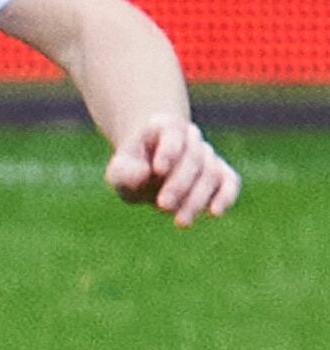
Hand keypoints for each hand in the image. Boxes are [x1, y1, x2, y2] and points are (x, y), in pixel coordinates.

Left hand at [105, 115, 238, 225]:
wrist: (148, 174)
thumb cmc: (132, 172)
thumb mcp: (119, 172)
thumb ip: (126, 173)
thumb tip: (145, 175)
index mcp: (164, 127)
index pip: (172, 134)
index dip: (168, 151)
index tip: (158, 170)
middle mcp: (190, 137)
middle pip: (193, 157)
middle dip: (179, 184)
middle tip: (163, 206)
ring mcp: (208, 154)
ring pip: (210, 173)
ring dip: (196, 199)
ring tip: (180, 222)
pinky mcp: (222, 173)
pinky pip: (230, 182)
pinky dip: (225, 196)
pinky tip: (214, 212)